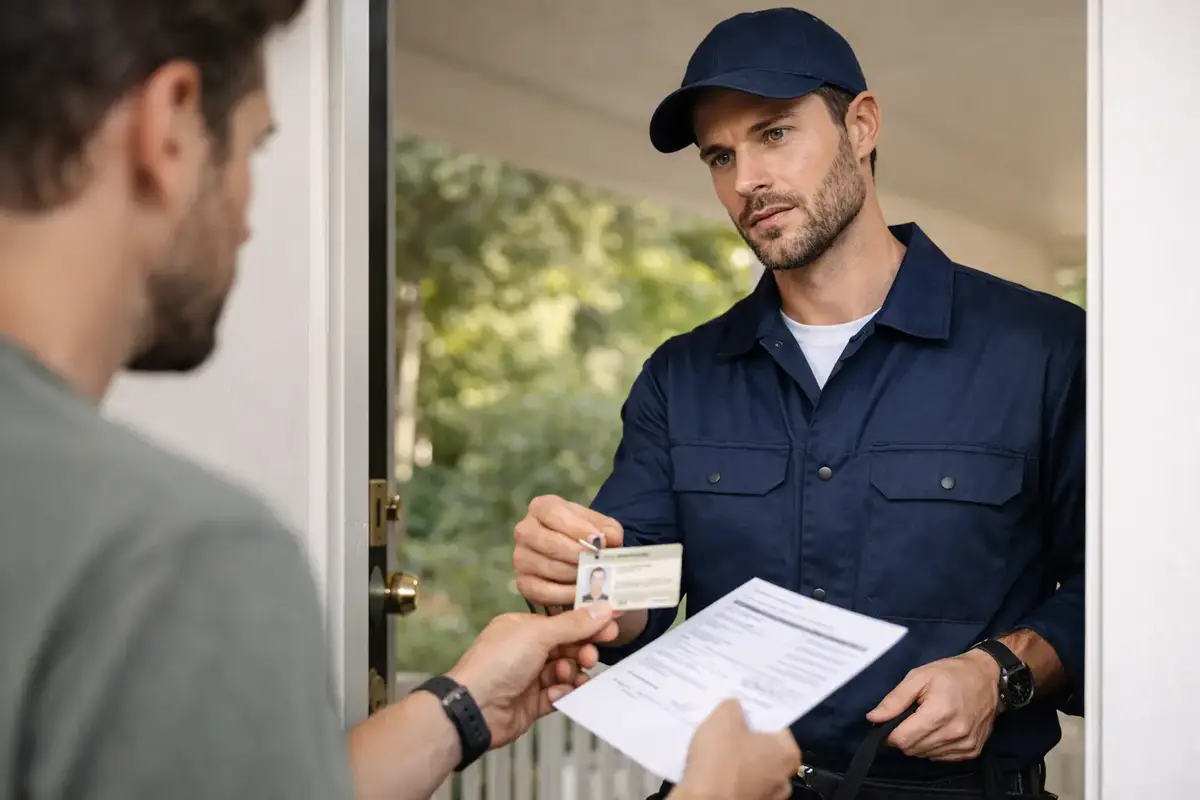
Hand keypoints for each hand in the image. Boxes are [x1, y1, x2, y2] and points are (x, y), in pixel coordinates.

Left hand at [447, 603, 615, 747]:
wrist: (475, 708)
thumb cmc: (497, 663)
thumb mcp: (538, 635)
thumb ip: (573, 624)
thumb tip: (602, 609)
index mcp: (522, 627)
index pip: (561, 622)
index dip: (585, 624)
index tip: (609, 627)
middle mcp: (525, 650)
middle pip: (566, 647)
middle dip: (581, 651)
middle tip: (590, 656)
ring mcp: (528, 677)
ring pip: (565, 671)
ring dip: (572, 673)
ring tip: (570, 676)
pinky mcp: (533, 702)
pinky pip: (558, 694)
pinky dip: (563, 693)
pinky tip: (559, 693)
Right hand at [513, 494, 623, 626]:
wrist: (574, 556)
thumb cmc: (585, 534)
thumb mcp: (599, 525)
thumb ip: (607, 529)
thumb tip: (610, 539)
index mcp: (542, 508)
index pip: (553, 513)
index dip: (577, 528)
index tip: (598, 540)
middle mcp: (525, 530)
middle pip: (549, 542)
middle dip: (577, 554)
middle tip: (597, 562)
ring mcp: (521, 557)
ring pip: (548, 568)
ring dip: (575, 575)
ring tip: (594, 578)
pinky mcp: (523, 582)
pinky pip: (543, 591)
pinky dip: (566, 594)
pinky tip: (582, 593)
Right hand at [674, 699, 800, 799]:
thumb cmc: (721, 759)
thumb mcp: (723, 718)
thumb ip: (733, 707)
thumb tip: (735, 709)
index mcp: (787, 754)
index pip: (777, 727)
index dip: (757, 717)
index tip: (741, 713)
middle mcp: (784, 779)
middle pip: (766, 749)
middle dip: (747, 740)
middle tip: (726, 730)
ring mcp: (768, 798)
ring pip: (752, 770)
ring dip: (737, 762)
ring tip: (714, 752)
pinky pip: (740, 786)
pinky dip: (729, 779)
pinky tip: (711, 772)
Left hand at [867, 650, 1000, 760]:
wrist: (987, 677)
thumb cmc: (951, 673)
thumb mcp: (918, 677)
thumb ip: (894, 700)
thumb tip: (873, 718)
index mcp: (939, 712)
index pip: (902, 740)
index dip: (891, 732)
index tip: (893, 720)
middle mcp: (954, 733)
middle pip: (913, 749)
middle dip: (904, 736)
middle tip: (910, 717)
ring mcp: (966, 744)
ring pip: (926, 755)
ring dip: (919, 742)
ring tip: (926, 720)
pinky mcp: (972, 751)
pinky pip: (941, 758)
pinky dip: (934, 747)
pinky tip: (939, 729)